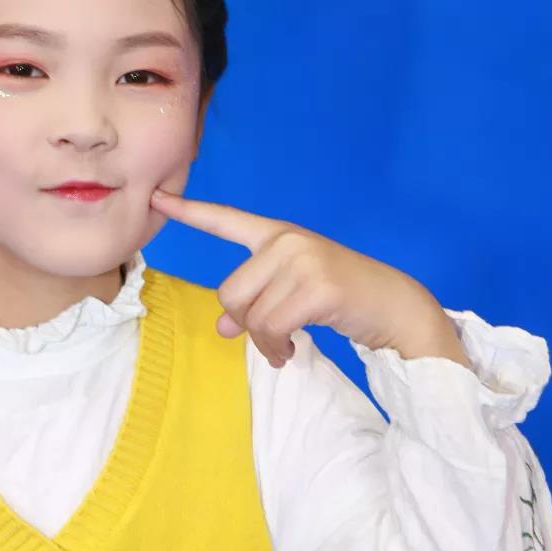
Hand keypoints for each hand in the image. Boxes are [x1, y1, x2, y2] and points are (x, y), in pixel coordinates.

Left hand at [150, 186, 440, 368]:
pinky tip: (290, 352)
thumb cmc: (341, 298)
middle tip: (270, 338)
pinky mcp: (317, 287)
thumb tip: (222, 326)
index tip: (157, 197)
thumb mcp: (292, 292)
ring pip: (250, 315)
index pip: (226, 220)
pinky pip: (271, 328)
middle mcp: (287, 240)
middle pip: (230, 292)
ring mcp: (303, 261)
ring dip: (264, 343)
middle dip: (245, 323)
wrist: (394, 307)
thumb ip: (255, 300)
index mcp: (278, 234)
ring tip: (283, 348)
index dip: (189, 211)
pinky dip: (275, 349)